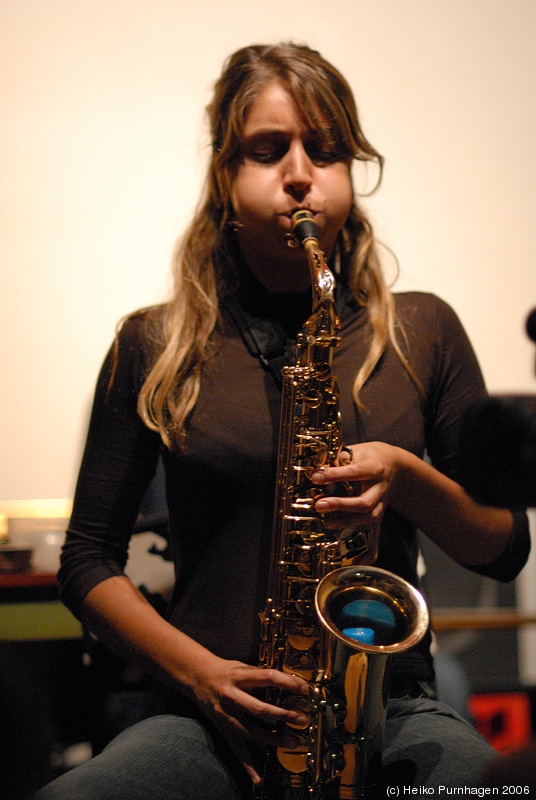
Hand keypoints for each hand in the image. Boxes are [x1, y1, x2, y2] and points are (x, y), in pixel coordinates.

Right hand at [186, 655, 308, 784]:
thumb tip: (290, 684)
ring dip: (273, 739)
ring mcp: (227, 715)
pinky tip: (257, 778)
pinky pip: (237, 748)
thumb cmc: (226, 671)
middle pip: (259, 709)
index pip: (268, 677)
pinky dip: (247, 764)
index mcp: (240, 676)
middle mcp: (232, 696)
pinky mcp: (223, 728)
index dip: (288, 683)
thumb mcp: (244, 666)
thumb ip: (263, 676)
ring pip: (251, 731)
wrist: (198, 677)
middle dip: (282, 715)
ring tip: (292, 742)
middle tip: (300, 719)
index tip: (305, 688)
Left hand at [310, 441, 401, 563]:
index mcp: (375, 467)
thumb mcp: (357, 450)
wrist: (395, 466)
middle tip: (319, 505)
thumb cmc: (369, 457)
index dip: (335, 475)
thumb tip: (317, 469)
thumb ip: (340, 459)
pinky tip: (356, 561)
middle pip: (364, 502)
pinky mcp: (380, 515)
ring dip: (346, 523)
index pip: (356, 472)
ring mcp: (381, 503)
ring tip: (325, 522)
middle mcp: (381, 488)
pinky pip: (376, 534)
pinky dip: (368, 550)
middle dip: (341, 505)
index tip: (316, 477)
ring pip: (369, 518)